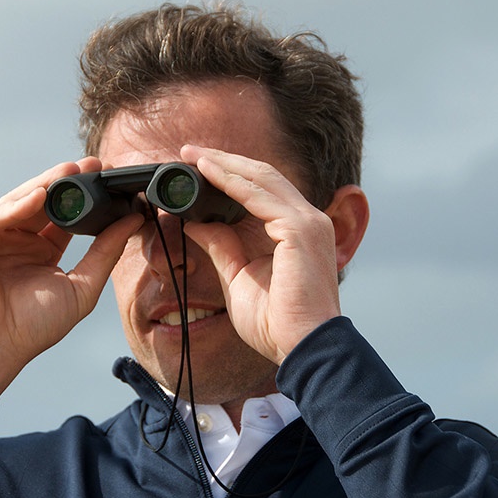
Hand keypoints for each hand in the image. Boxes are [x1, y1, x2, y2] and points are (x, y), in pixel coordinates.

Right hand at [0, 158, 142, 402]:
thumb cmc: (32, 327)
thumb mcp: (82, 287)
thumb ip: (106, 252)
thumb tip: (133, 220)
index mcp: (41, 249)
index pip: (65, 214)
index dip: (86, 197)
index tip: (109, 179)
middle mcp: (16, 237)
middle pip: (44, 200)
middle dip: (68, 181)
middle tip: (94, 165)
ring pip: (20, 200)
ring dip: (45, 184)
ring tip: (71, 170)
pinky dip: (16, 206)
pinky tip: (39, 196)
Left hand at [180, 145, 367, 364]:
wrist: (300, 347)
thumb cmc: (277, 321)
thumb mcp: (238, 276)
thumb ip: (221, 246)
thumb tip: (195, 223)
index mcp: (296, 230)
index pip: (261, 189)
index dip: (228, 173)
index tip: (195, 165)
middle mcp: (307, 220)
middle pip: (261, 176)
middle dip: (223, 160)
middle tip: (189, 150)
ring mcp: (308, 222)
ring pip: (261, 178)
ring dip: (224, 165)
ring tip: (194, 155)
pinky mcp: (302, 230)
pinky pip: (261, 197)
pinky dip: (233, 182)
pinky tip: (209, 174)